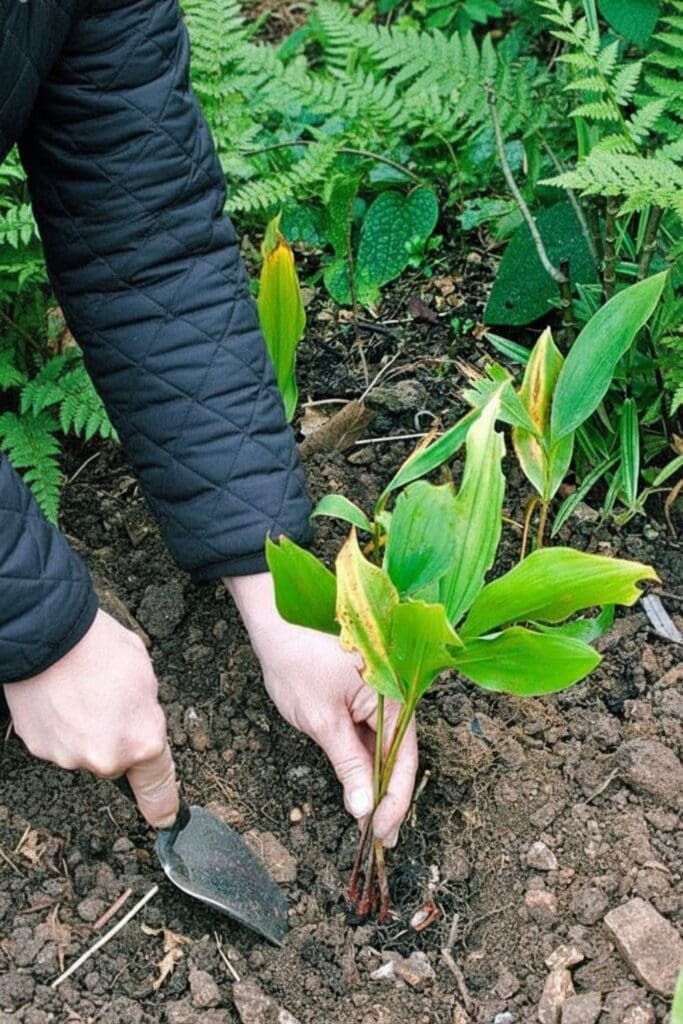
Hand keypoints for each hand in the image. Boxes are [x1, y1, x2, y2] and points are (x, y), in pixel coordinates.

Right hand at [3, 609, 178, 827]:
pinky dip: (60, 728)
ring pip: (86, 753)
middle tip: (108, 701)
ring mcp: (71, 757)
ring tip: (80, 694)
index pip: (159, 784)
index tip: (166, 818)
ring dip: (86, 732)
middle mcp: (108, 758)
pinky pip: (59, 744)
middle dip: (116, 739)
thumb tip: (140, 729)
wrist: (49, 634)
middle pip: (117, 762)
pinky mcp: (41, 750)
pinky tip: (59, 699)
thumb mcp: (146, 678)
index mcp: (143, 740)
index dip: (164, 803)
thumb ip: (146, 716)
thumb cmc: (103, 647)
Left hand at [226, 572, 417, 846]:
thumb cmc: (297, 659)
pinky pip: (373, 732)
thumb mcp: (322, 719)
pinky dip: (366, 761)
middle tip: (379, 837)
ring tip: (371, 819)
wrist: (277, 617)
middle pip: (400, 755)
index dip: (395, 800)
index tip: (382, 833)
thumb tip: (363, 808)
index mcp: (395, 695)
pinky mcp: (365, 694)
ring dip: (378, 781)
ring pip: (387, 746)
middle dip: (390, 797)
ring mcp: (381, 693)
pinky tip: (361, 787)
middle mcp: (396, 693)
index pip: (403, 759)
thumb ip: (348, 765)